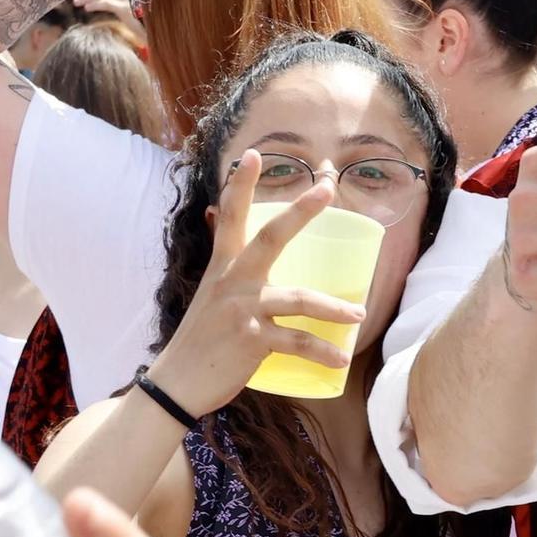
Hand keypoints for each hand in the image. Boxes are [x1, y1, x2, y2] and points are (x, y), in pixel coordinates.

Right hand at [149, 154, 363, 416]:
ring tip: (359, 314)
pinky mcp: (251, 340)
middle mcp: (231, 281)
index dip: (240, 184)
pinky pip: (297, 342)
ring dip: (334, 307)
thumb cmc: (202, 340)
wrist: (177, 382)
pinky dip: (322, 351)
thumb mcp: (214, 299)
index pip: (230, 216)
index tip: (253, 155)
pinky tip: (341, 358)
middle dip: (300, 211)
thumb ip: (236, 280)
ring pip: (298, 298)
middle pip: (270, 237)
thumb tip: (261, 268)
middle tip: (327, 188)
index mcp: (223, 266)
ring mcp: (242, 309)